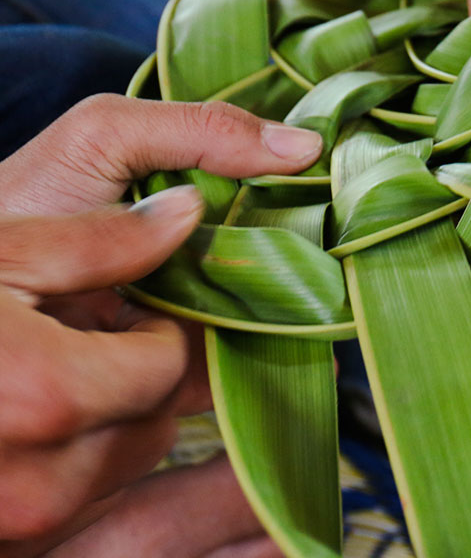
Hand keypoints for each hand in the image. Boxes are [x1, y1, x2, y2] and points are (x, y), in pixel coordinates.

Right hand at [0, 95, 320, 553]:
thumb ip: (98, 240)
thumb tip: (184, 212)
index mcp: (47, 397)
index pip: (170, 364)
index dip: (155, 328)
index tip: (122, 308)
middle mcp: (39, 483)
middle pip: (150, 425)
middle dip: (132, 378)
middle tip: (84, 339)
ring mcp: (13, 527)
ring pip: (113, 472)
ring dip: (100, 427)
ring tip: (38, 376)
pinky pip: (63, 510)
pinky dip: (57, 468)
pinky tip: (8, 422)